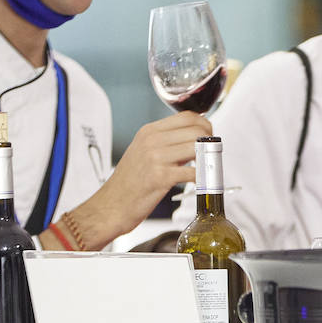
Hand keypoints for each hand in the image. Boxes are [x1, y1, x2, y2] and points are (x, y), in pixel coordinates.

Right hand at [65, 112, 211, 248]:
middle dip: (210, 142)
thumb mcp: (143, 152)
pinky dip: (200, 178)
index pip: (187, 116)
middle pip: (195, 130)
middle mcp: (151, 140)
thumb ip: (167, 143)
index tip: (208, 136)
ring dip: (207, 159)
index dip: (204, 125)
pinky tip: (198, 182)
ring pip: (196, 147)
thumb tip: (195, 140)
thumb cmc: (129, 183)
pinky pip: (192, 172)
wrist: (110, 206)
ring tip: (206, 168)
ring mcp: (155, 158)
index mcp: (149, 131)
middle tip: (210, 154)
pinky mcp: (159, 178)